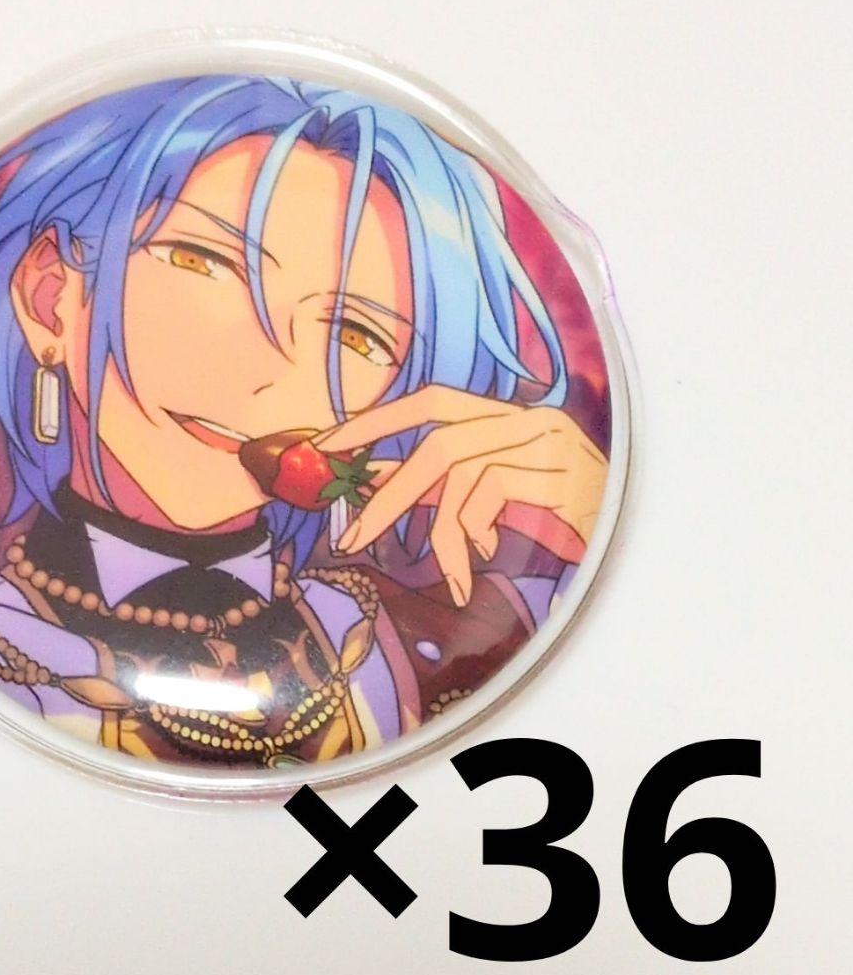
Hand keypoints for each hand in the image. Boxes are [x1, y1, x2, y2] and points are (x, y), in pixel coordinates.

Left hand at [316, 385, 608, 606]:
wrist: (645, 540)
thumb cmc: (567, 520)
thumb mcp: (500, 497)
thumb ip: (447, 486)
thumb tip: (376, 485)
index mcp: (510, 417)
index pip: (434, 401)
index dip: (379, 420)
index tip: (329, 447)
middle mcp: (529, 419)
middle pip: (437, 442)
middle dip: (387, 490)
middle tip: (350, 535)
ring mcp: (549, 442)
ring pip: (459, 469)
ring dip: (437, 530)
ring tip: (446, 573)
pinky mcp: (564, 473)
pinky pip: (492, 493)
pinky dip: (476, 532)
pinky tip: (487, 558)